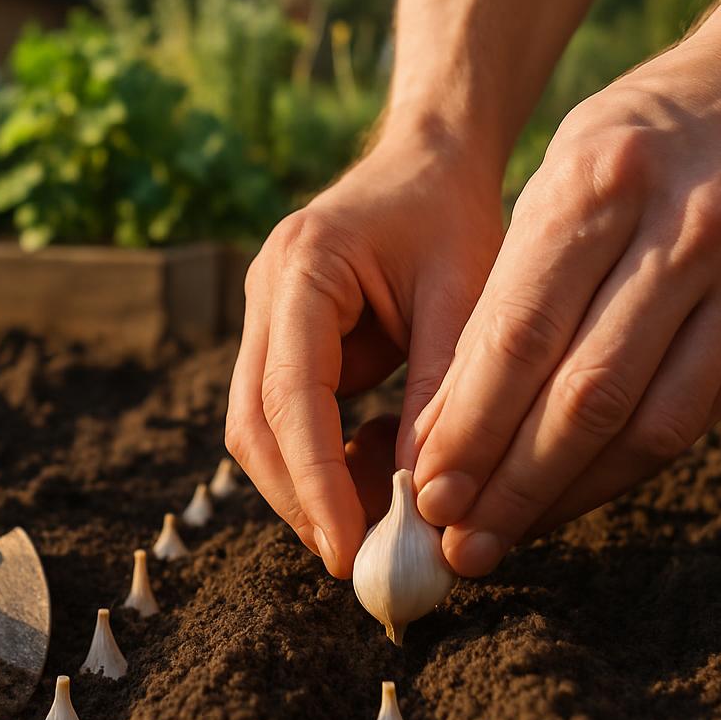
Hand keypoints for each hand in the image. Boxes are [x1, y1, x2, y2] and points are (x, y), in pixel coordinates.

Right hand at [225, 119, 504, 576]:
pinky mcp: (284, 340)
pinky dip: (327, 461)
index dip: (314, 481)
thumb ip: (443, 392)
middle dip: (302, 499)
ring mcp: (267, 317)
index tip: (347, 549)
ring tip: (380, 528)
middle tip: (359, 560)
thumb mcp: (467, 298)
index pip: (289, 395)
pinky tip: (383, 477)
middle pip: (254, 424)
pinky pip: (289, 418)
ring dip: (311, 487)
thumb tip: (424, 501)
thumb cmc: (454, 215)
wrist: (430, 159)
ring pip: (261, 428)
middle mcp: (266, 294)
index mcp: (302, 268)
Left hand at [412, 33, 720, 575]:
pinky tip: (572, 499)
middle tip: (456, 540)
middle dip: (511, 479)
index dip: (471, 421)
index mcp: (601, 183)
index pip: (523, 329)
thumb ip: (508, 290)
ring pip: (647, 422)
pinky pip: (694, 420)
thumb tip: (448, 421)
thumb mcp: (553, 179)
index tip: (425, 485)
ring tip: (505, 537)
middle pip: (585, 391)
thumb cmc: (629, 142)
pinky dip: (626, 471)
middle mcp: (680, 233)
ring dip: (568, 494)